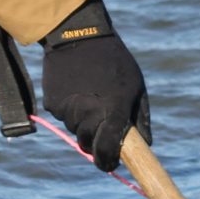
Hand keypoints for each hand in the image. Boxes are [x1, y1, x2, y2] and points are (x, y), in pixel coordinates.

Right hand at [40, 0, 149, 171]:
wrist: (77, 34)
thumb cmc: (114, 61)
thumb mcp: (136, 87)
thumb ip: (140, 119)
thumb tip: (146, 146)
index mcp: (113, 110)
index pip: (108, 148)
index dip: (108, 162)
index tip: (110, 164)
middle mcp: (88, 112)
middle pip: (88, 145)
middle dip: (94, 142)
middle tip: (100, 127)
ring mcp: (68, 109)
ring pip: (74, 130)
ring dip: (82, 123)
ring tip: (89, 95)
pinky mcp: (52, 103)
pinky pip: (63, 117)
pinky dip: (69, 110)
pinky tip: (76, 88)